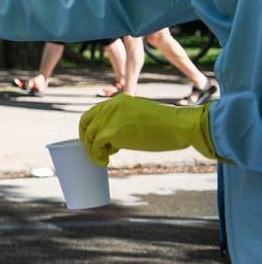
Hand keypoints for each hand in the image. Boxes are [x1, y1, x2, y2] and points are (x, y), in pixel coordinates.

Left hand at [79, 94, 216, 166]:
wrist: (179, 125)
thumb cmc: (167, 124)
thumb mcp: (141, 114)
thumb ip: (126, 118)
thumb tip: (117, 132)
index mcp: (118, 101)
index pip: (94, 112)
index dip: (91, 127)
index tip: (96, 139)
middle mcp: (110, 106)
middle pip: (85, 122)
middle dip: (86, 138)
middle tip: (95, 150)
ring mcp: (110, 119)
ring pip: (89, 136)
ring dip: (93, 149)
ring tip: (105, 157)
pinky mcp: (112, 132)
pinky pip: (96, 146)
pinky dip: (97, 156)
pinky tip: (105, 162)